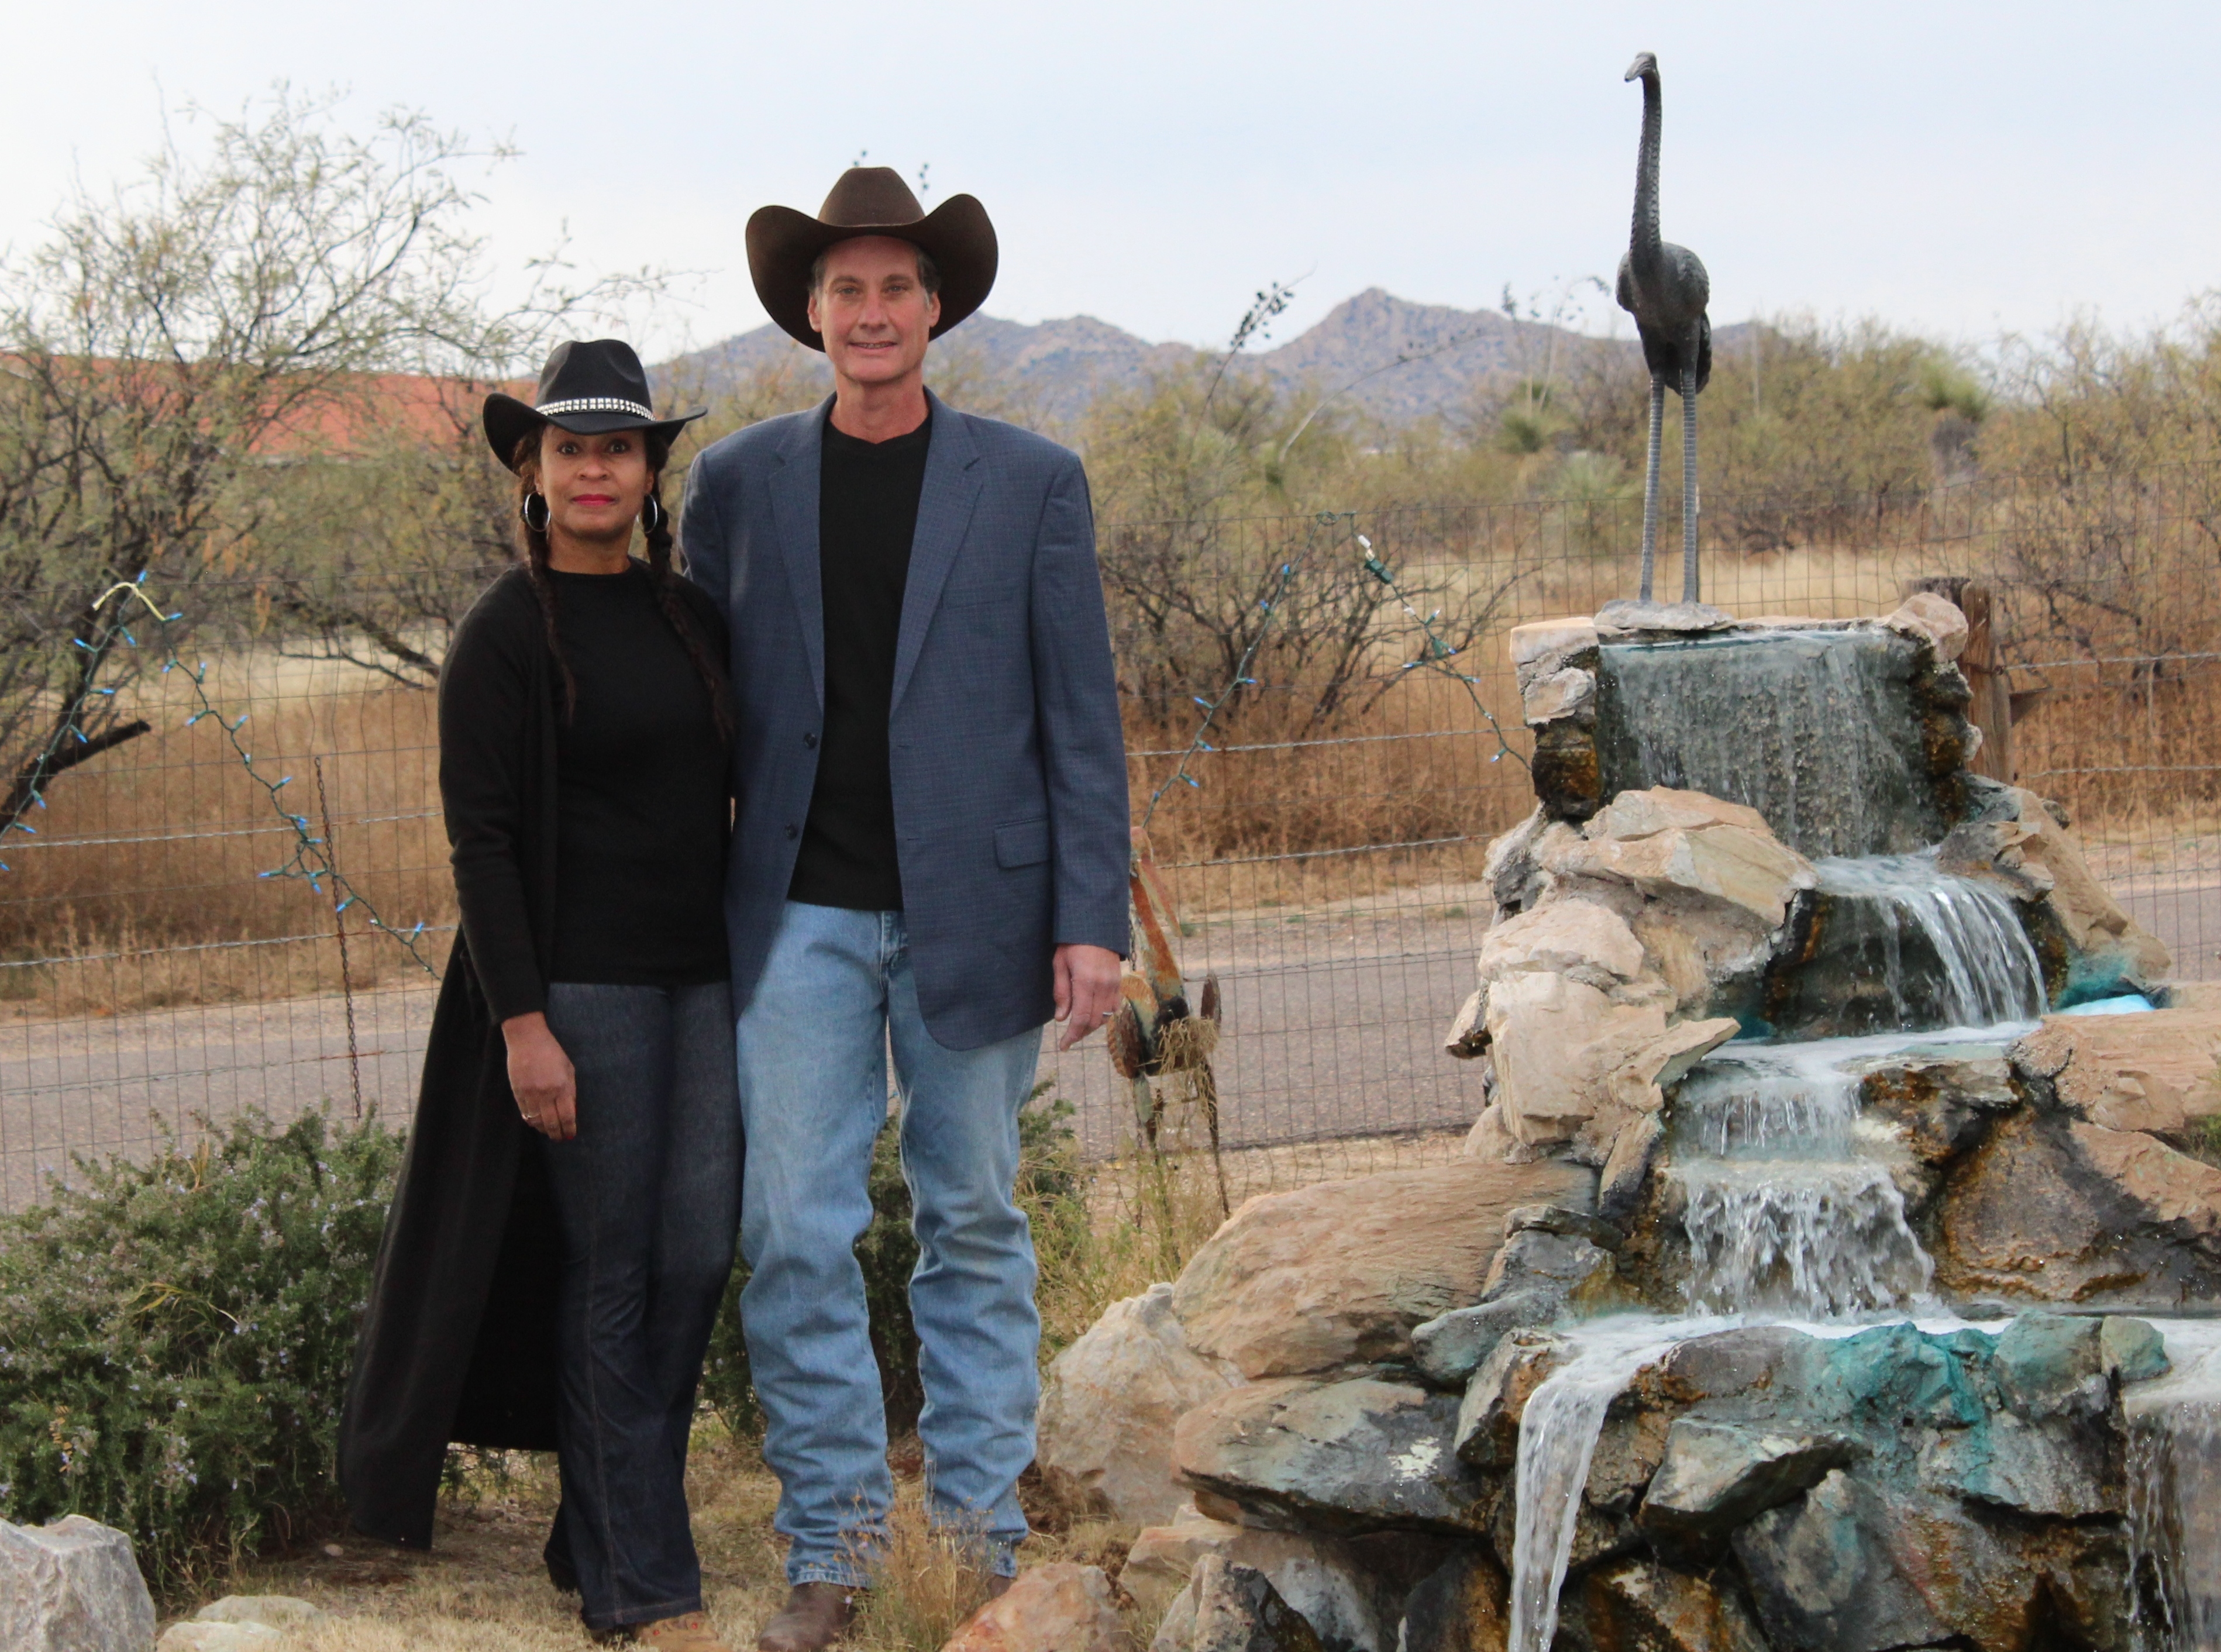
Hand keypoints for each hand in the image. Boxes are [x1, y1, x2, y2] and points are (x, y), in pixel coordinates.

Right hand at [503, 1012, 577, 1140]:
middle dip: (557, 1134)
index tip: (570, 1135)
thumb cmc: (552, 1052)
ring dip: (544, 1130)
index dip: (569, 1129)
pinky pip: (525, 1114)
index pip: (567, 1116)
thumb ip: (570, 1090)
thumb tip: (571, 1111)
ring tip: (549, 1132)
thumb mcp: (568, 1068)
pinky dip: (531, 1121)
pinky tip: (536, 1123)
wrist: (527, 1040)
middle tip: (560, 1138)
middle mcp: (546, 1093)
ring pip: (537, 1121)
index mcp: (562, 1086)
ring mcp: (530, 1094)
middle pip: (552, 1123)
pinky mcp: (517, 1092)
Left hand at [1053, 943, 1122, 1052]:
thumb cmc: (1072, 943)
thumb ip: (1061, 992)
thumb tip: (1061, 1018)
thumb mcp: (1060, 964)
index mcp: (1086, 981)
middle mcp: (1103, 986)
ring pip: (1106, 1017)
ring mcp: (1114, 984)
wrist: (1096, 925)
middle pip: (1095, 1022)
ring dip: (1092, 1026)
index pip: (1081, 1018)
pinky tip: (1093, 1015)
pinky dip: (1103, 1016)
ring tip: (1078, 1028)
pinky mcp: (1119, 982)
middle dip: (1081, 1034)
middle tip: (1068, 1039)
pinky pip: (1114, 1007)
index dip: (1072, 1035)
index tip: (1063, 1046)